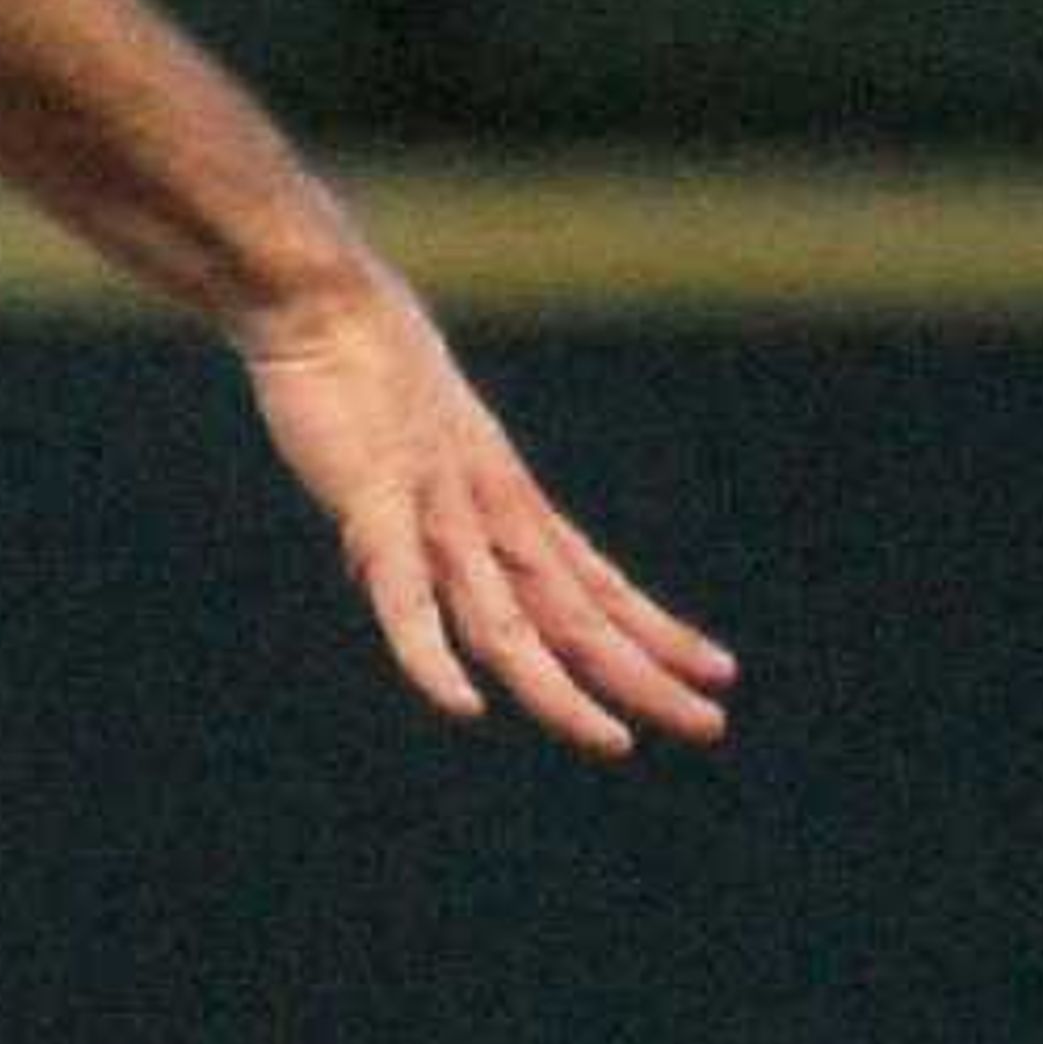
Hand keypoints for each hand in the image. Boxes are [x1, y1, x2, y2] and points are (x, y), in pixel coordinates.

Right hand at [241, 262, 736, 757]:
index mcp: (507, 500)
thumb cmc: (360, 369)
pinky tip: (463, 706)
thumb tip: (372, 571)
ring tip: (614, 742)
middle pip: (577, 613)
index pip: (598, 581)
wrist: (325, 301)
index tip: (717, 670)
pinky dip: (431, 653)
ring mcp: (439, 511)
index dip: (656, 629)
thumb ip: (397, 520)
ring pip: (508, 621)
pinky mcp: (377, 503)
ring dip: (562, 688)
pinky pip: (407, 593)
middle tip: (711, 723)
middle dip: (644, 673)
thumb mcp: (403, 457)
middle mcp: (492, 512)